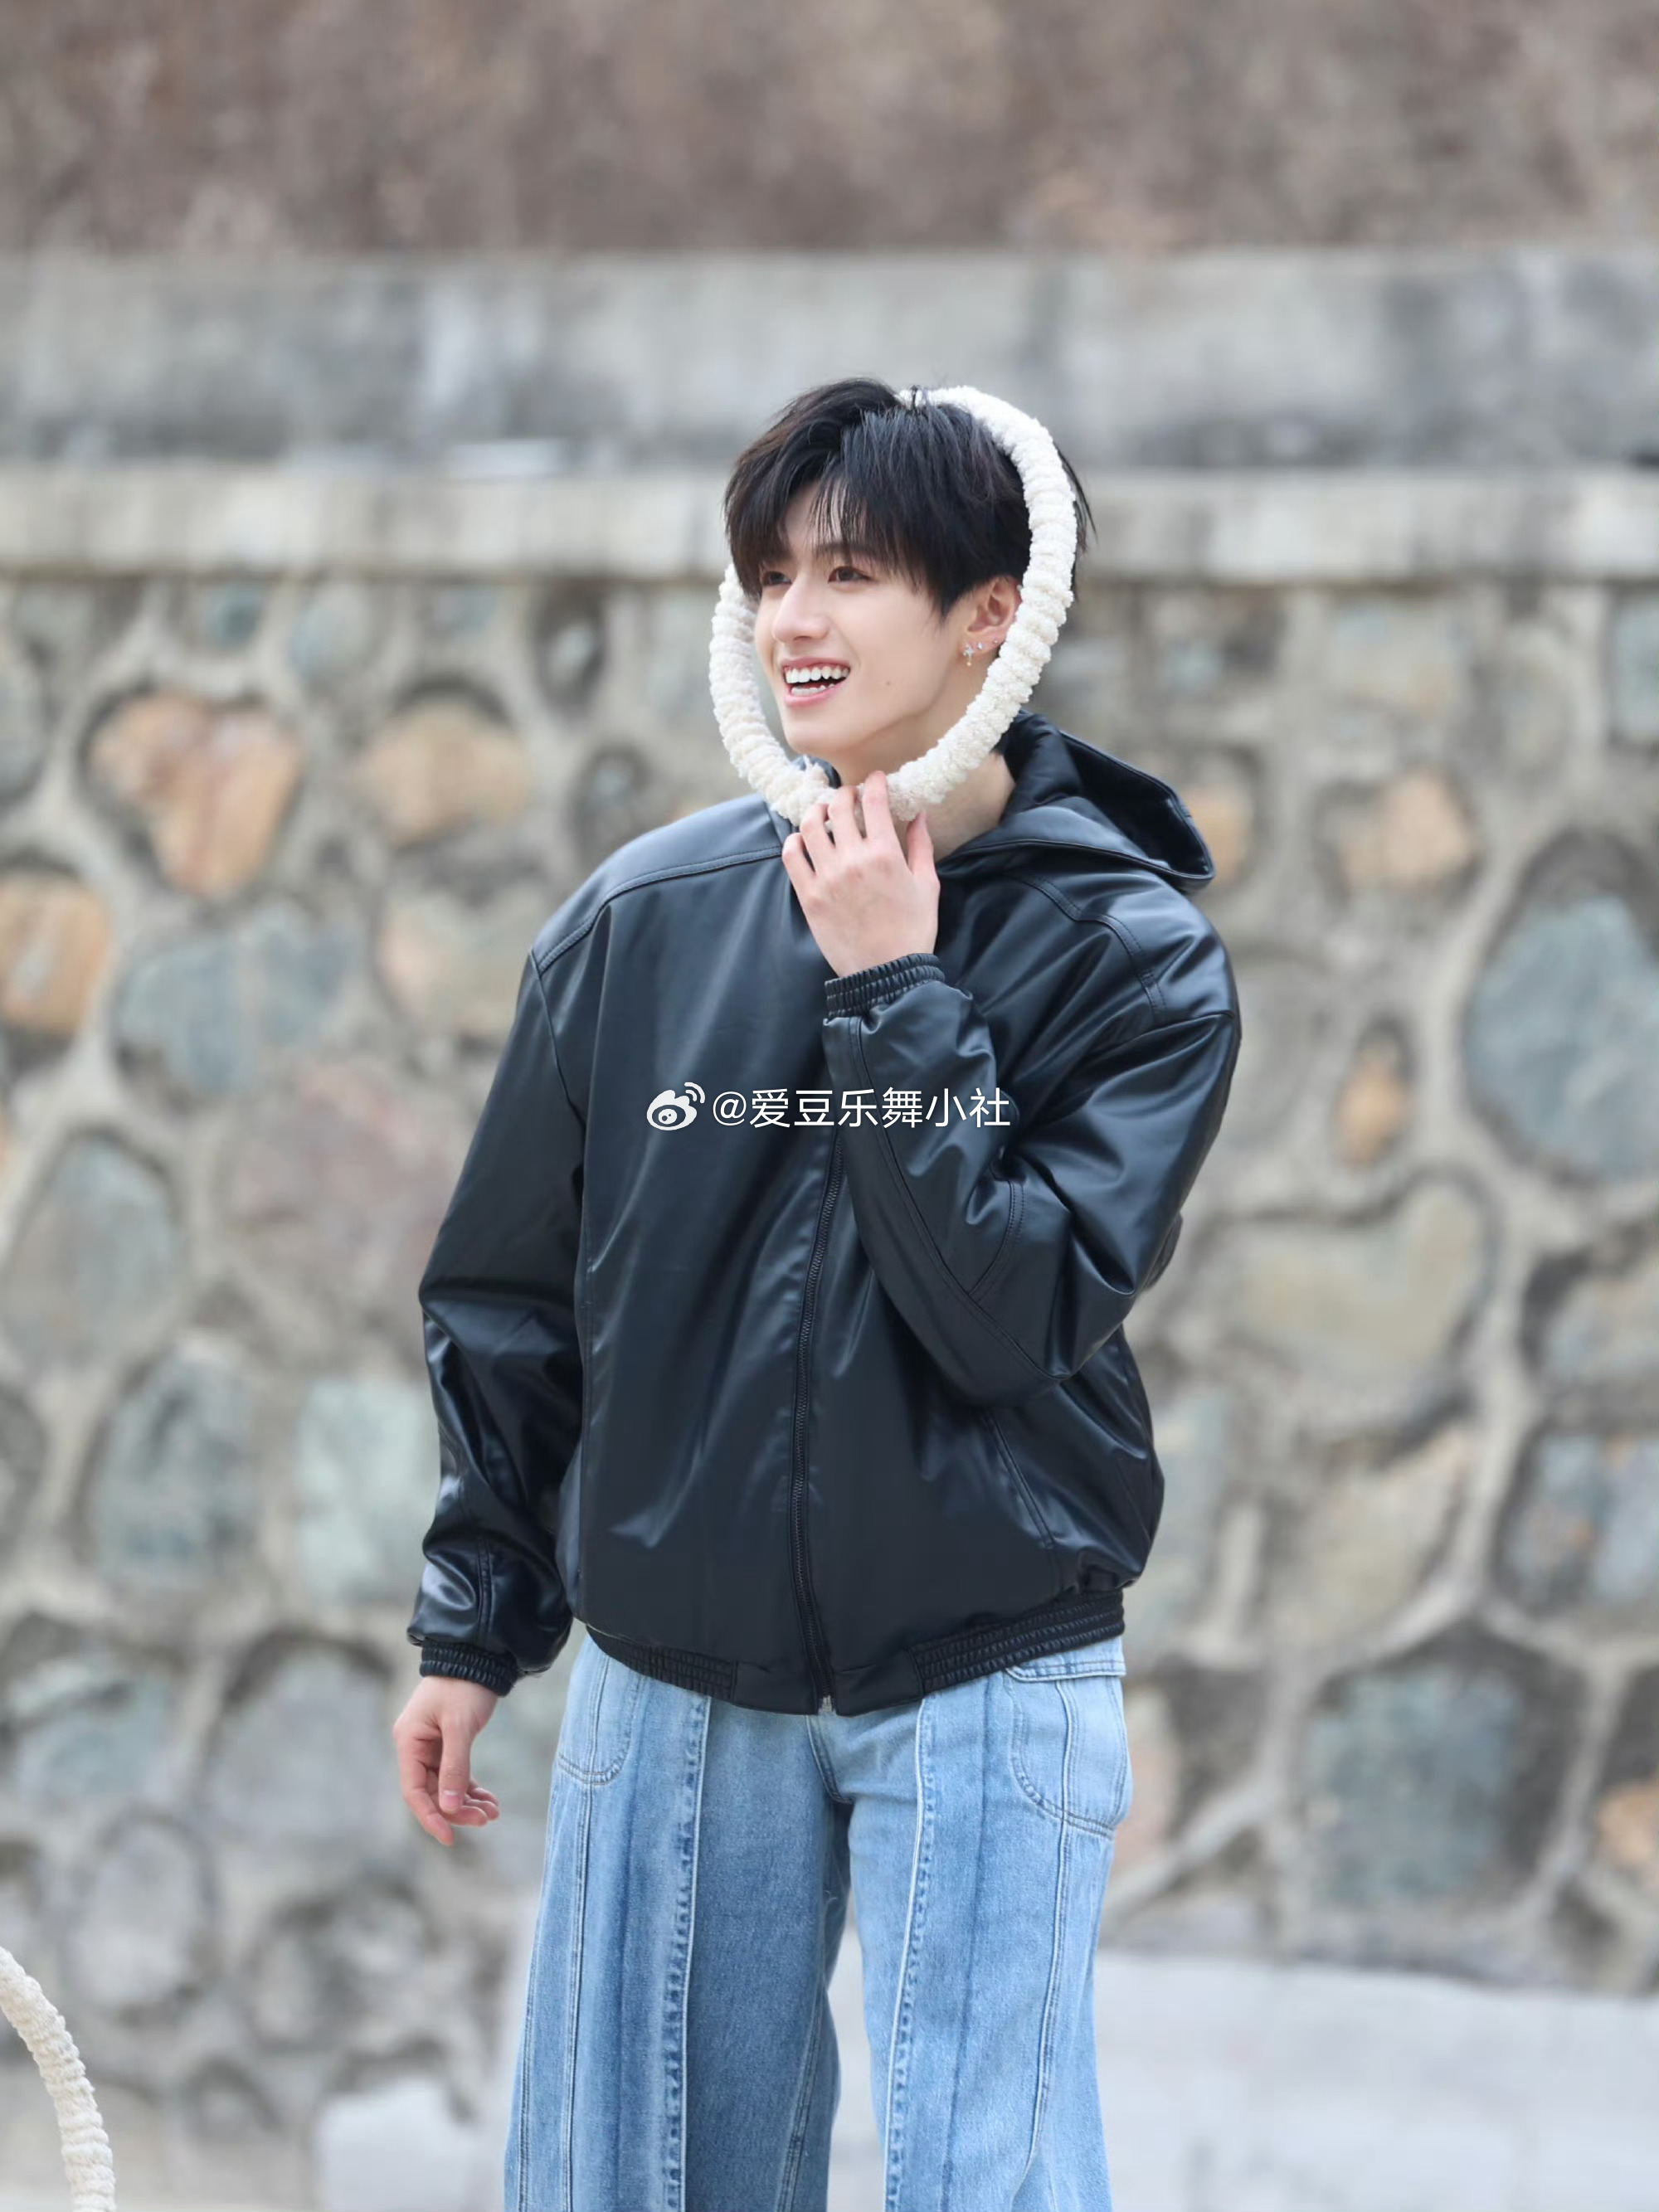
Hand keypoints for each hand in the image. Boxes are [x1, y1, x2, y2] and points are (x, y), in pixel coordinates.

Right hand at [393, 1676, 502, 1845]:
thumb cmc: (464, 1686)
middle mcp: (416, 1747)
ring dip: (468, 1802)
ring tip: (493, 1813)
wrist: (478, 1655)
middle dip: (458, 1809)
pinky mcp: (448, 1743)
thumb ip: (454, 1766)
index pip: (414, 1791)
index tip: (450, 1838)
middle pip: (432, 1792)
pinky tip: (490, 1801)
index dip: (431, 1817)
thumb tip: (450, 1807)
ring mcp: (431, 1746)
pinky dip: (472, 1789)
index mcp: (409, 1741)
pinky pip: (457, 1775)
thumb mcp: (459, 1726)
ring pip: (446, 1786)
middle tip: (486, 1820)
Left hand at [781, 769, 938, 978]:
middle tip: (848, 796)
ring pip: (810, 826)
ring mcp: (826, 878)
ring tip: (822, 813)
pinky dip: (795, 841)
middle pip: (838, 807)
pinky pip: (791, 856)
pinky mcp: (808, 896)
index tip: (875, 780)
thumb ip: (922, 846)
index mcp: (886, 855)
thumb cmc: (913, 931)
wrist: (886, 972)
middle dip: (844, 794)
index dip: (874, 783)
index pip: (873, 802)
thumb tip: (918, 814)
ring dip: (816, 811)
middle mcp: (853, 861)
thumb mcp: (928, 886)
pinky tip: (804, 840)